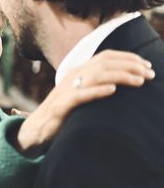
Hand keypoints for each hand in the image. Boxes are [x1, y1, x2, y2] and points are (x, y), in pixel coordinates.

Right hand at [17, 50, 154, 151]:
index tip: (148, 65)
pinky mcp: (61, 106)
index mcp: (78, 71)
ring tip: (139, 81)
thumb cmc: (63, 114)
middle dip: (130, 66)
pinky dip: (97, 91)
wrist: (36, 130)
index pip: (105, 56)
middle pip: (103, 63)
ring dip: (120, 76)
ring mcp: (66, 90)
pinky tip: (112, 91)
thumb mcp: (81, 95)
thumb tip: (124, 83)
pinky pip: (80, 95)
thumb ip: (96, 85)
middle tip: (150, 74)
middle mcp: (72, 76)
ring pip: (95, 76)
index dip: (128, 58)